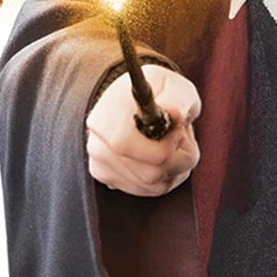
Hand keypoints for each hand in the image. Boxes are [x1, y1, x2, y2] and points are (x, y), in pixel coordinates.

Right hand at [86, 64, 201, 196]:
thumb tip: (173, 113)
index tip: (177, 130)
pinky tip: (161, 157)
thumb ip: (178, 98)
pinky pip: (146, 190)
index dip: (163, 146)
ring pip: (152, 185)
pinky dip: (163, 178)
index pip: (127, 145)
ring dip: (174, 168)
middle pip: (150, 173)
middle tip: (179, 136)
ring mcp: (99, 162)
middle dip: (178, 158)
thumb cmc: (160, 92)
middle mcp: (97, 141)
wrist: (136, 101)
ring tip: (171, 144)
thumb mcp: (176, 86)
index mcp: (107, 114)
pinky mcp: (106, 176)